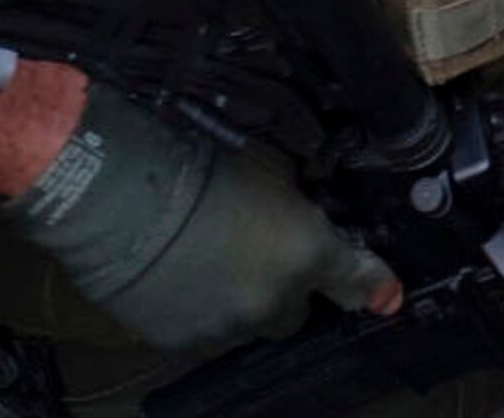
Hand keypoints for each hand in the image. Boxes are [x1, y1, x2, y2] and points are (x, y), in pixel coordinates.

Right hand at [5, 82, 398, 354]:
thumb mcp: (265, 164)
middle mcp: (275, 303)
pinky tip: (175, 272)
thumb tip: (311, 209)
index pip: (357, 280)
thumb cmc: (195, 161)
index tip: (385, 291)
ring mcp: (226, 329)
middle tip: (257, 253)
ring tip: (206, 259)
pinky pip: (201, 331)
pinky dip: (196, 308)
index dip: (369, 283)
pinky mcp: (181, 342)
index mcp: (306, 253)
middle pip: (293, 313)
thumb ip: (300, 196)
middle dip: (284, 289)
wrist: (119, 195)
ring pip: (245, 324)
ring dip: (237, 299)